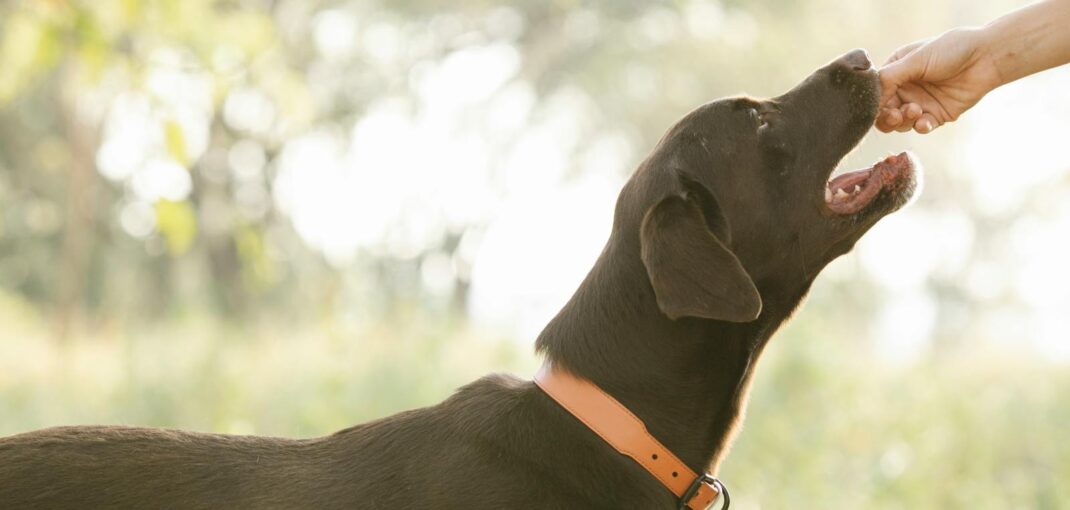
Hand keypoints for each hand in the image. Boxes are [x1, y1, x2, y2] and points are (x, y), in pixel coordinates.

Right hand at [875, 28, 1002, 133]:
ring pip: (899, 123)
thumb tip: (870, 97)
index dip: (874, 102)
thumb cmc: (950, 50)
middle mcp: (905, 88)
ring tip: (916, 110)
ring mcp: (920, 103)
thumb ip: (889, 77)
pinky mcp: (936, 116)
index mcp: (896, 71)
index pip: (876, 92)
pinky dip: (920, 127)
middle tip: (896, 115)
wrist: (986, 58)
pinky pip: (920, 127)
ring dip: (904, 120)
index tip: (877, 107)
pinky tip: (924, 122)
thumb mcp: (915, 59)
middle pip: (883, 112)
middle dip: (887, 117)